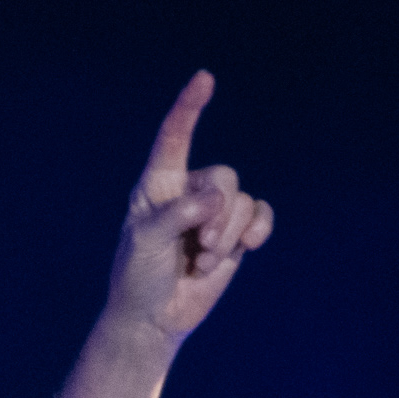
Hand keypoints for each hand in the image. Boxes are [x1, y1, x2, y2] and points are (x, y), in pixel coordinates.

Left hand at [107, 71, 274, 345]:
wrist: (153, 318)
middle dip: (218, 215)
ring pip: (243, 201)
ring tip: (204, 260)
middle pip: (224, 177)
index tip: (204, 79)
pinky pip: (261, 215)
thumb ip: (178, 214)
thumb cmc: (138, 277)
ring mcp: (214, 212)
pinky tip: (248, 246)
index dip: (190, 108)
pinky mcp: (234, 233)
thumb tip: (217, 199)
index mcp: (157, 185)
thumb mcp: (146, 242)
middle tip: (200, 246)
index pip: (174, 138)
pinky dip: (257, 230)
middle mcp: (188, 191)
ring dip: (229, 234)